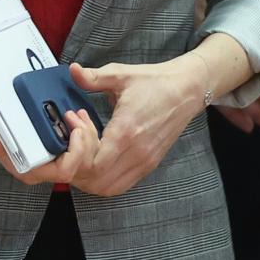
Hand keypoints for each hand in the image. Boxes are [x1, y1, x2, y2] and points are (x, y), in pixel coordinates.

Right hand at [0, 90, 93, 186]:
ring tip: (78, 113)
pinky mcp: (53, 151)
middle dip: (86, 139)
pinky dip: (81, 133)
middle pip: (79, 164)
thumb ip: (4, 137)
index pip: (65, 171)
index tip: (74, 128)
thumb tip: (6, 143)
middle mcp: (42, 169)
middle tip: (77, 115)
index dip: (76, 151)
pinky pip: (75, 148)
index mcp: (29, 169)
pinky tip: (77, 117)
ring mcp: (48, 161)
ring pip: (81, 157)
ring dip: (87, 135)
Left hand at [66, 58, 205, 196]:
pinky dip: (102, 178)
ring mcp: (144, 162)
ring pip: (106, 188)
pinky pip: (120, 184)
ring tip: (83, 148)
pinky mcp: (148, 165)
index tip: (74, 124)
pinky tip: (98, 155)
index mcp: (127, 131)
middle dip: (76, 164)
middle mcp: (136, 153)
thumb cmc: (155, 82)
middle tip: (73, 138)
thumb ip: (93, 77)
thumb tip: (73, 71)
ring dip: (87, 174)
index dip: (75, 151)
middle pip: (95, 181)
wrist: (187, 90)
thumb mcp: (121, 74)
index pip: (93, 165)